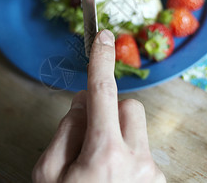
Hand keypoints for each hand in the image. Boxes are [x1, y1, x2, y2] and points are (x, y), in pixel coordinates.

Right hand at [32, 30, 165, 182]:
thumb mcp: (48, 173)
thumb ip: (65, 131)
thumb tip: (84, 102)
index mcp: (104, 154)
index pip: (102, 93)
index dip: (101, 61)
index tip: (103, 38)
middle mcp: (135, 161)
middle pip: (128, 106)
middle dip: (109, 111)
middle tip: (88, 135)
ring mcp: (151, 173)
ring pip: (138, 128)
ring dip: (119, 134)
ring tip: (100, 163)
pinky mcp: (158, 181)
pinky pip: (142, 151)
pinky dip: (127, 156)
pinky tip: (112, 177)